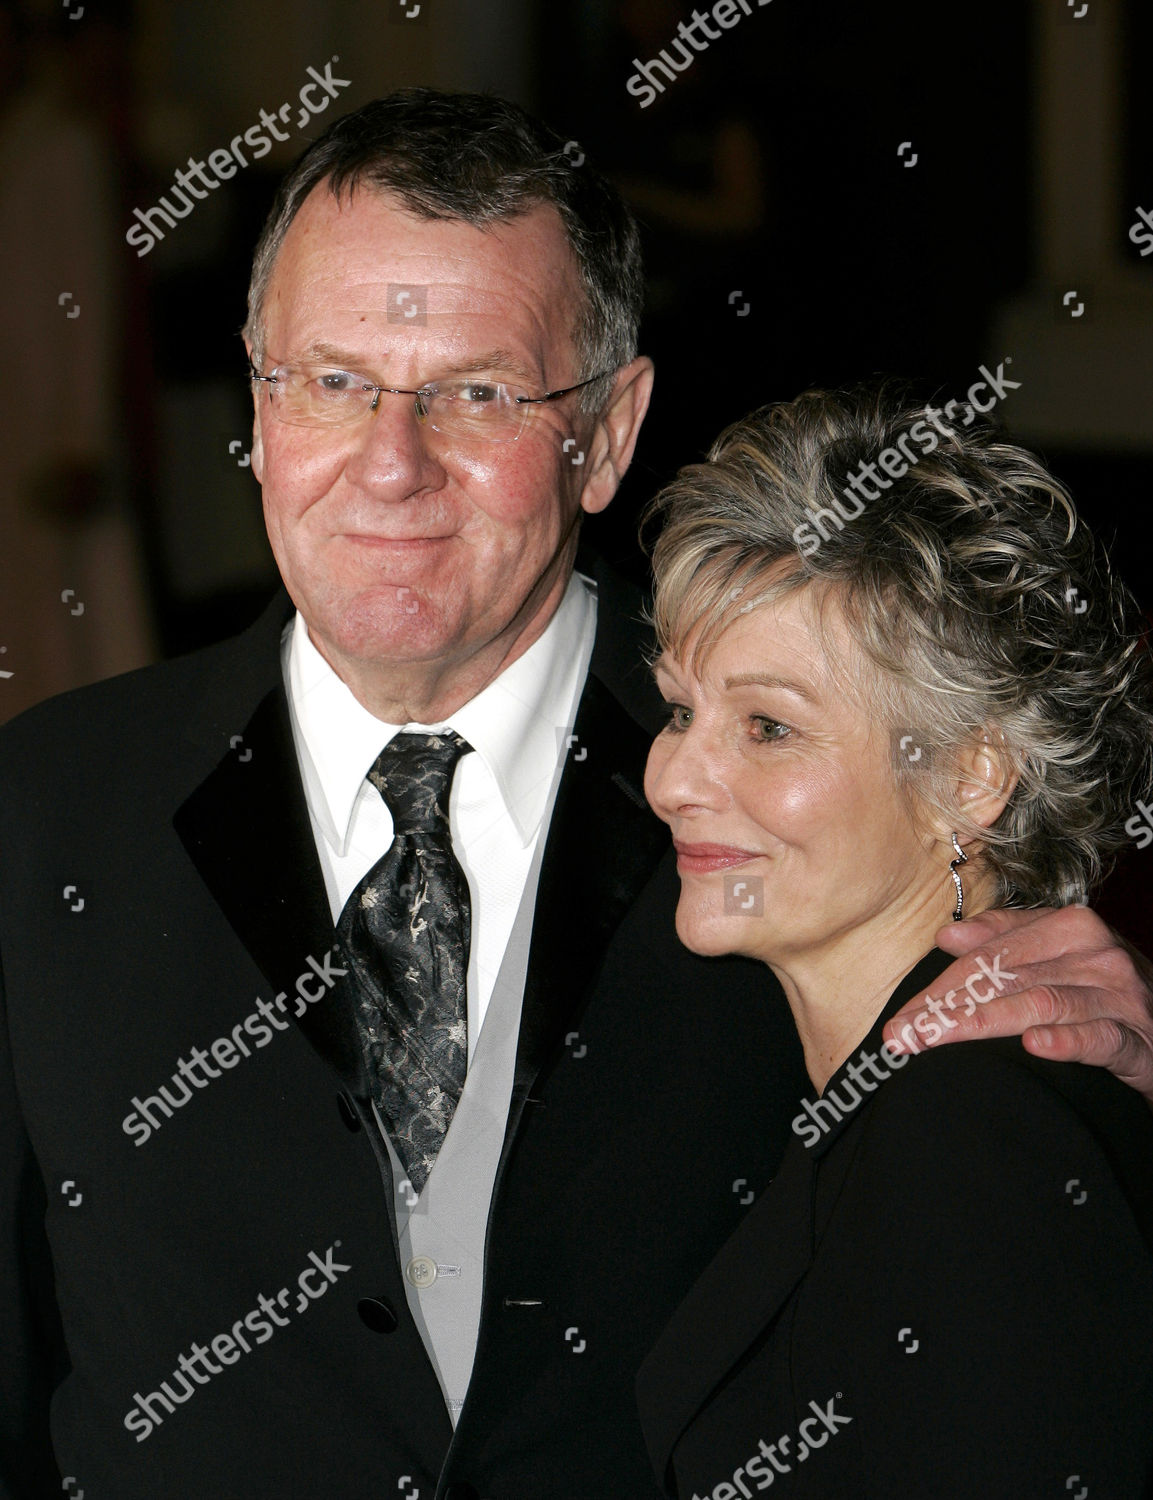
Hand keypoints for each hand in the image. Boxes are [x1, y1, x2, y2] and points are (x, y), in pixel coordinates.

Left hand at [883, 906, 1152, 1104]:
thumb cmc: (1102, 993)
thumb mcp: (1056, 959)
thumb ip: (1003, 943)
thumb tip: (947, 936)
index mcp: (1069, 927)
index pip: (989, 955)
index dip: (939, 986)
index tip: (900, 1019)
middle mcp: (1096, 953)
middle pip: (1006, 978)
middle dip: (947, 1008)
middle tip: (904, 1036)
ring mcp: (1120, 995)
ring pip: (1042, 1003)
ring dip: (983, 1023)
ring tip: (939, 1039)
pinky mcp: (1139, 1039)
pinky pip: (1099, 1037)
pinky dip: (1066, 1041)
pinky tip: (1033, 1046)